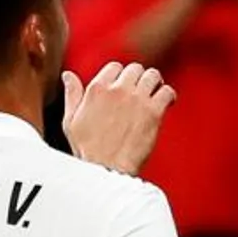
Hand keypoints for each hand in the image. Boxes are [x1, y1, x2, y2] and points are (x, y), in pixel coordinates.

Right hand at [63, 61, 175, 175]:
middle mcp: (118, 90)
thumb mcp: (71, 120)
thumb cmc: (88, 150)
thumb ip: (72, 94)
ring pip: (153, 76)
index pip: (115, 67)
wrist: (106, 169)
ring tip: (155, 92)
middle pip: (136, 69)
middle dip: (139, 77)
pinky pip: (167, 92)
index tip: (124, 86)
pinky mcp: (153, 112)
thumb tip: (68, 76)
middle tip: (142, 89)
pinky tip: (166, 102)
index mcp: (97, 89)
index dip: (121, 75)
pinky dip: (169, 95)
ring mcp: (137, 99)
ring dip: (155, 82)